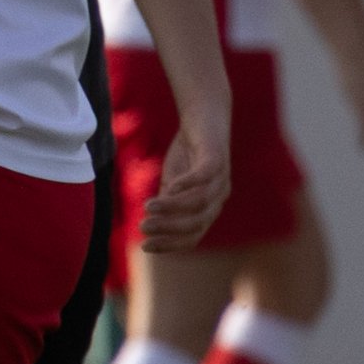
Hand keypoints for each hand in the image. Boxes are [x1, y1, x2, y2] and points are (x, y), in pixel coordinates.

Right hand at [141, 108, 230, 249]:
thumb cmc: (187, 152)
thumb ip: (166, 203)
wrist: (203, 116)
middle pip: (197, 223)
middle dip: (170, 228)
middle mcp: (218, 196)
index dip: (170, 244)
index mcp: (208, 207)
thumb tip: (149, 225)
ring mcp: (220, 178)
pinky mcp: (217, 157)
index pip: (193, 235)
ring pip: (199, 202)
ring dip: (173, 208)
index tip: (144, 246)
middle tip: (143, 226)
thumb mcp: (172, 183)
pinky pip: (205, 175)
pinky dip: (188, 183)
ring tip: (148, 207)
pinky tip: (169, 186)